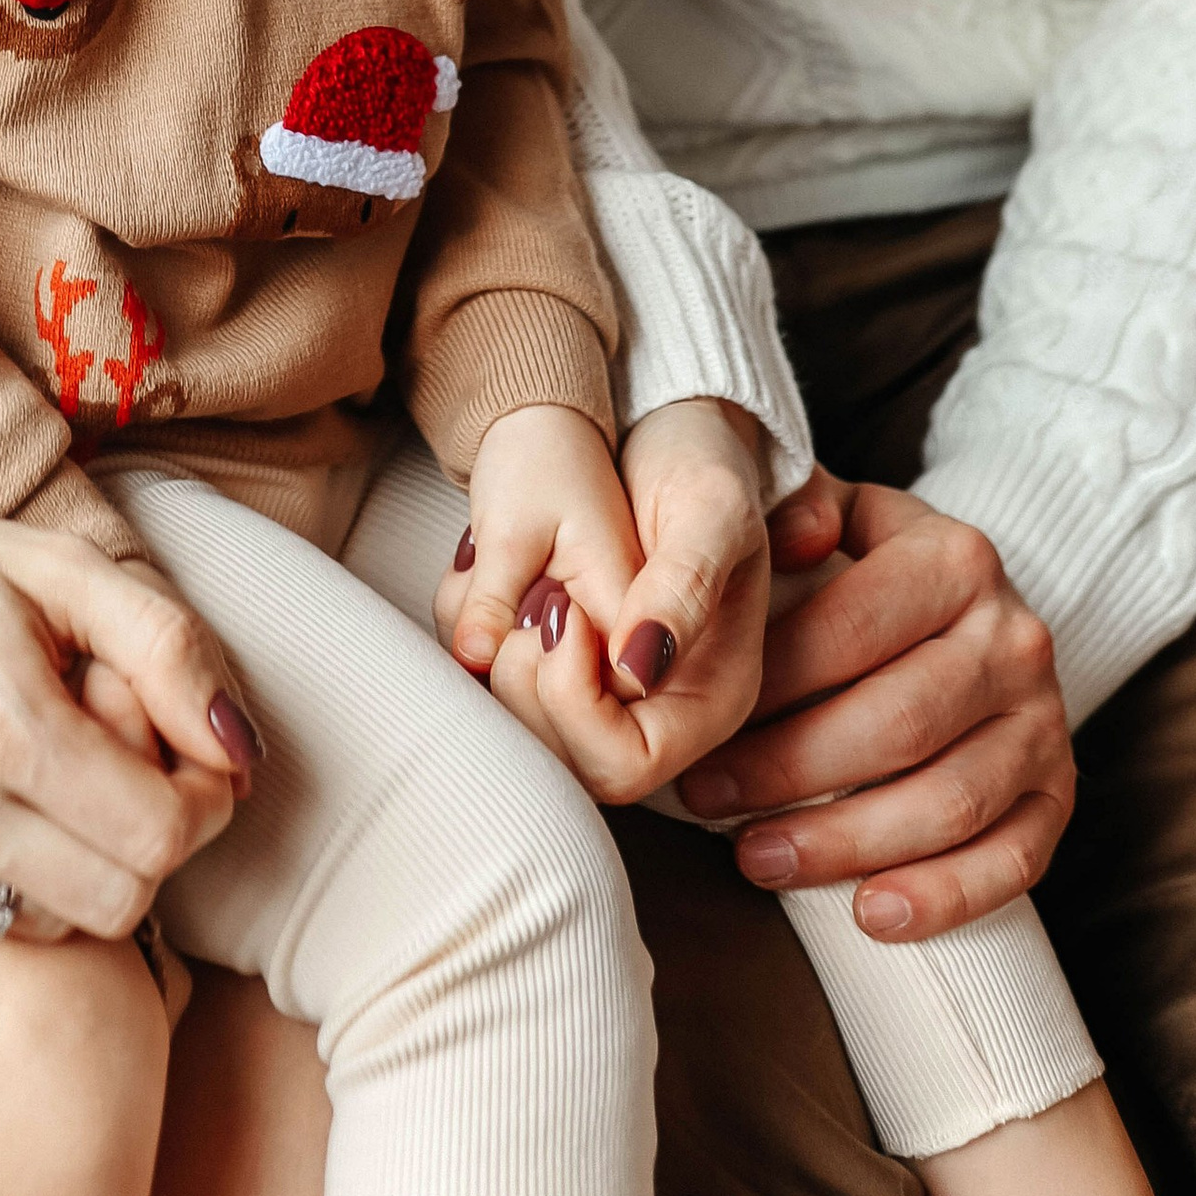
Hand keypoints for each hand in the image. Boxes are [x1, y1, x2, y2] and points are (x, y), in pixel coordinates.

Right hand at [0, 419, 252, 942]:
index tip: (189, 766)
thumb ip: (171, 652)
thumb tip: (242, 757)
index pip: (160, 838)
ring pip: (41, 923)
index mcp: (2, 720)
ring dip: (68, 862)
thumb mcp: (69, 570)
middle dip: (143, 844)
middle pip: (114, 904)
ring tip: (34, 772)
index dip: (200, 806)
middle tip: (116, 768)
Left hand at [447, 399, 770, 802]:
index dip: (578, 704)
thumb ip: (682, 590)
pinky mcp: (570, 666)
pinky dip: (483, 641)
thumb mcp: (708, 511)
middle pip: (569, 763)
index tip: (564, 614)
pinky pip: (508, 691)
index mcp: (711, 698)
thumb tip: (637, 672)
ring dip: (498, 660)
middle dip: (529, 684)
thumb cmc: (701, 468)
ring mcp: (612, 695)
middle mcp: (660, 712)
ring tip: (522, 583)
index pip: (630, 764)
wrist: (666, 431)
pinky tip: (497, 584)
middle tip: (534, 599)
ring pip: (528, 734)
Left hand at [678, 475, 1073, 940]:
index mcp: (957, 557)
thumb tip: (778, 532)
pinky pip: (1013, 862)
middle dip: (787, 770)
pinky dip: (942, 896)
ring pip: (948, 801)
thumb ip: (796, 508)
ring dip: (844, 844)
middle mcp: (1016, 637)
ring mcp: (1047, 722)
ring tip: (757, 860)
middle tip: (704, 800)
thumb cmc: (868, 567)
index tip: (693, 723)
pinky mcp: (1060, 795)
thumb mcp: (838, 516)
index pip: (849, 627)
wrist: (970, 606)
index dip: (765, 684)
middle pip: (897, 722)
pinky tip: (868, 915)